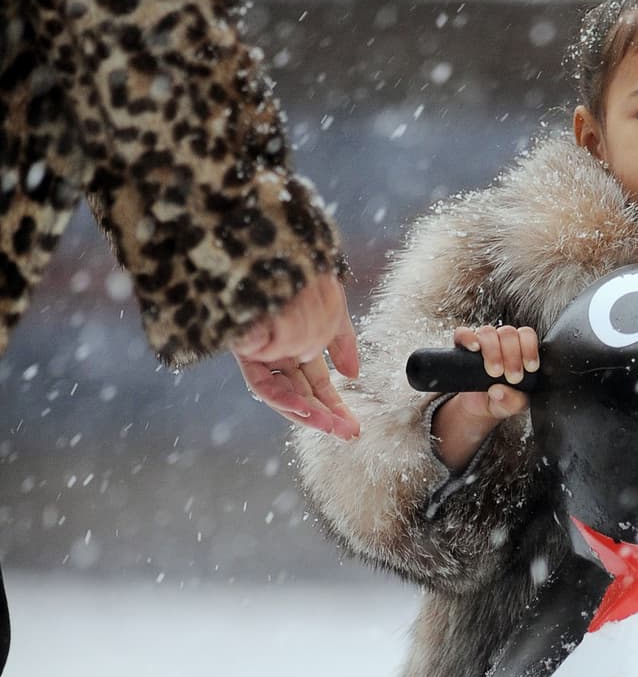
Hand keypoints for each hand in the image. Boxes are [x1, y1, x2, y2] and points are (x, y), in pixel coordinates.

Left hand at [232, 273, 361, 439]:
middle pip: (302, 392)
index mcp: (298, 340)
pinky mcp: (243, 347)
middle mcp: (278, 349)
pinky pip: (262, 383)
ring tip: (332, 427)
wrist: (278, 242)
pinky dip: (283, 398)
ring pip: (283, 393)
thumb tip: (352, 376)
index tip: (354, 425)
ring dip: (308, 414)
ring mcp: (261, 350)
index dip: (336, 405)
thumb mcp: (333, 308)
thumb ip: (342, 344)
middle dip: (327, 415)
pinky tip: (303, 408)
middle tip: (349, 434)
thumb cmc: (305, 270)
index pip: (317, 382)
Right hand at [431, 324, 538, 471]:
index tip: (527, 369)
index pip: (528, 336)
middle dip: (511, 353)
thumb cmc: (496, 405)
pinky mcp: (462, 348)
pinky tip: (472, 348)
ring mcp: (482, 345)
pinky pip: (464, 334)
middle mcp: (502, 345)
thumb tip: (503, 391)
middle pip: (510, 332)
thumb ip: (512, 404)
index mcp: (519, 353)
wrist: (472, 412)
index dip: (528, 348)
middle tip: (509, 375)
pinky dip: (468, 337)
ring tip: (491, 372)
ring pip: (490, 331)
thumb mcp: (507, 409)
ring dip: (493, 349)